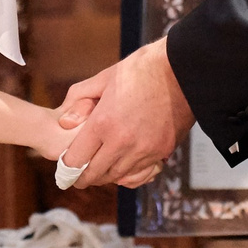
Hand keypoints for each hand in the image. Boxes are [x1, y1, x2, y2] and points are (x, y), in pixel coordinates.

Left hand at [55, 39, 190, 187]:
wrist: (183, 70)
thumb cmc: (142, 70)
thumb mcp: (104, 78)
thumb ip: (80, 99)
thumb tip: (64, 122)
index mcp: (104, 123)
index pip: (76, 160)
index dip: (67, 168)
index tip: (65, 170)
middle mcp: (122, 142)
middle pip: (95, 174)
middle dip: (84, 177)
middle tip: (78, 176)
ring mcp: (144, 150)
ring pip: (118, 176)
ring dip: (106, 176)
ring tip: (100, 170)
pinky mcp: (162, 152)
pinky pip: (140, 173)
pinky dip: (128, 173)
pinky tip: (123, 166)